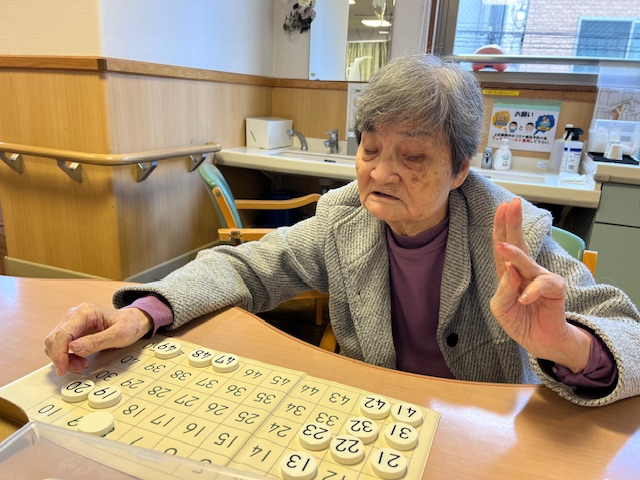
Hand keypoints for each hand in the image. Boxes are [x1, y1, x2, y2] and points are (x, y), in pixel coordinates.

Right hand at [44, 303, 151, 375]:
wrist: (133, 322)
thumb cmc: (129, 325)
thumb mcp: (118, 335)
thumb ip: (96, 341)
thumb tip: (72, 348)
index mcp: (85, 312)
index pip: (63, 334)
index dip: (60, 353)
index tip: (64, 369)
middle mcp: (74, 315)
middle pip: (55, 339)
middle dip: (62, 358)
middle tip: (79, 368)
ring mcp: (72, 323)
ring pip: (55, 344)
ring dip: (64, 359)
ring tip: (82, 365)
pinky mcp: (73, 331)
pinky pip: (62, 346)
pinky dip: (67, 357)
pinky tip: (80, 362)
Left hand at [490, 198, 590, 371]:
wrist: (539, 340)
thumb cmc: (519, 320)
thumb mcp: (501, 307)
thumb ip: (503, 289)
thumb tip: (509, 270)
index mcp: (509, 271)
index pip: (503, 245)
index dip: (500, 227)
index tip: (501, 208)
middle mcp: (525, 270)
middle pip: (518, 243)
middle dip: (513, 223)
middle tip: (511, 204)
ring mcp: (541, 278)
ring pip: (527, 263)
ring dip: (514, 255)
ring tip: (502, 247)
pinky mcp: (555, 289)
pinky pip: (542, 285)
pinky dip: (531, 292)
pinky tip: (524, 299)